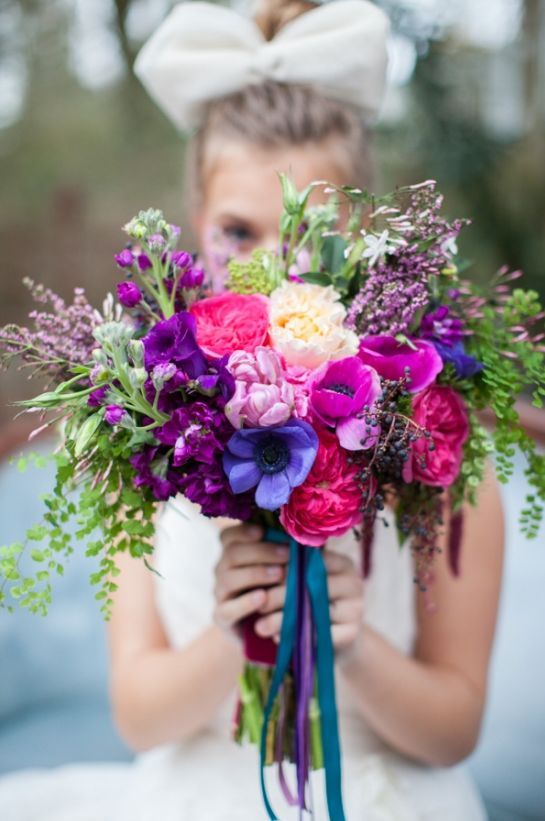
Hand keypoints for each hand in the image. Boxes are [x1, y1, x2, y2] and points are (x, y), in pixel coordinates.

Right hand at [213, 524, 289, 643]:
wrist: (268, 628)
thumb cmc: (277, 589)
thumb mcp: (280, 567)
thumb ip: (283, 551)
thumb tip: (300, 534)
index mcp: (233, 553)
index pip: (229, 536)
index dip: (244, 531)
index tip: (265, 531)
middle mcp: (222, 570)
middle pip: (232, 553)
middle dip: (261, 551)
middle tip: (287, 553)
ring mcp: (220, 594)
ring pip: (229, 578)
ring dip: (256, 573)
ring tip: (280, 574)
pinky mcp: (222, 617)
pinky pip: (227, 609)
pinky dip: (245, 602)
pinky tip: (263, 597)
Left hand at [254, 550, 363, 656]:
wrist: (339, 642)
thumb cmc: (314, 605)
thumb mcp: (307, 585)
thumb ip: (293, 572)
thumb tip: (261, 564)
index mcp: (342, 563)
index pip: (312, 559)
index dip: (284, 567)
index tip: (261, 575)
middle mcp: (353, 582)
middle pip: (312, 585)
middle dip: (280, 595)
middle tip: (258, 605)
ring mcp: (356, 608)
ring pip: (314, 611)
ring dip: (283, 620)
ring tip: (259, 626)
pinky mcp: (353, 633)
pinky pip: (320, 635)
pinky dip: (297, 638)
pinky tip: (278, 639)